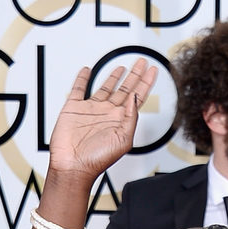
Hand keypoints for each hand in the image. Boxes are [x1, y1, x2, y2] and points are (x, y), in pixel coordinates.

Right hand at [49, 58, 157, 179]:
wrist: (73, 166)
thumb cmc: (97, 160)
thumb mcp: (123, 140)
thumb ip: (131, 117)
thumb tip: (135, 97)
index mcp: (120, 120)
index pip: (137, 98)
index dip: (146, 83)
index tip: (153, 71)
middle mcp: (107, 114)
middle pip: (124, 89)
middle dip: (134, 75)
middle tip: (142, 62)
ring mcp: (91, 110)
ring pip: (105, 87)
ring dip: (114, 77)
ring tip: (122, 67)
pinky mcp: (74, 107)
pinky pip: (79, 88)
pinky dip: (82, 78)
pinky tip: (88, 71)